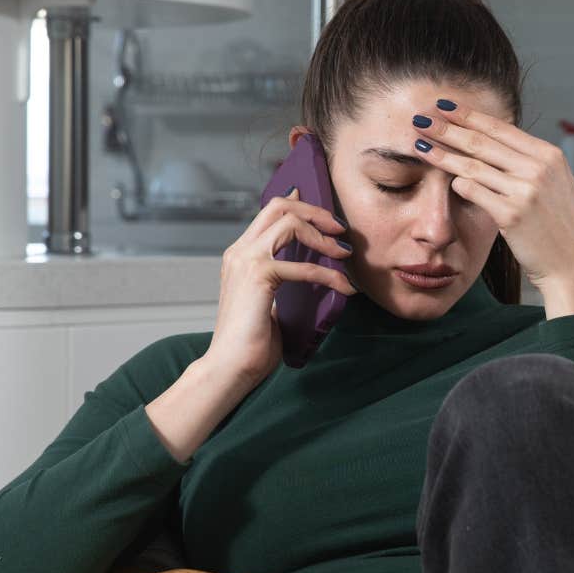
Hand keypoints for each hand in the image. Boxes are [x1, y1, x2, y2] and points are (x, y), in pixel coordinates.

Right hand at [201, 185, 358, 384]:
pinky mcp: (257, 275)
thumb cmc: (251, 342)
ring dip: (323, 236)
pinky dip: (329, 275)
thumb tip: (310, 269)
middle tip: (339, 229)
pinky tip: (344, 287)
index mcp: (240, 254)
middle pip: (279, 207)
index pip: (270, 212)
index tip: (327, 216)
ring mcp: (246, 260)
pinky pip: (304, 266)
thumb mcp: (269, 301)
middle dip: (315, 211)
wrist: (229, 368)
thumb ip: (282, 279)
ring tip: (344, 253)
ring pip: (290, 222)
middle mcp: (240, 251)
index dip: (300, 204)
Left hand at [411, 100, 573, 314]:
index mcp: (549, 155)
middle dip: (448, 128)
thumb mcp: (554, 184)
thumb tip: (490, 141)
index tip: (445, 106)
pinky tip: (444, 179)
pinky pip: (474, 191)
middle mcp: (538, 168)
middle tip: (421, 118)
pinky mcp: (512, 214)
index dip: (469, 115)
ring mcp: (525, 191)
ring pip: (472, 165)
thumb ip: (527, 162)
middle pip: (482, 142)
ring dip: (442, 154)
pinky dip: (457, 183)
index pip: (500, 128)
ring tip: (421, 145)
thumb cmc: (559, 226)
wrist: (573, 264)